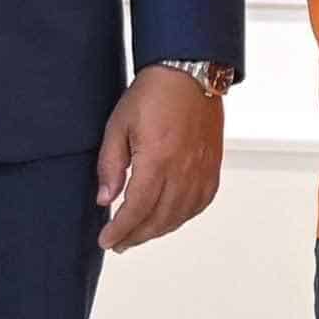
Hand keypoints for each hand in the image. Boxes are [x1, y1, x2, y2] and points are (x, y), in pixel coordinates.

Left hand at [97, 68, 225, 251]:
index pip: (136, 209)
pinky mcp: (213, 166)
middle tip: (119, 243)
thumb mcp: (118, 126)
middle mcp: (183, 170)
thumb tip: (105, 198)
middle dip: (136, 236)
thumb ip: (110, 165)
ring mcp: (202, 170)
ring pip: (181, 215)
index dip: (120, 230)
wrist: (190, 74)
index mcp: (157, 160)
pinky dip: (183, 216)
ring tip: (140, 234)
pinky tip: (171, 217)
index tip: (106, 240)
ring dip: (159, 230)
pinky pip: (200, 203)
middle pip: (159, 219)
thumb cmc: (154, 94)